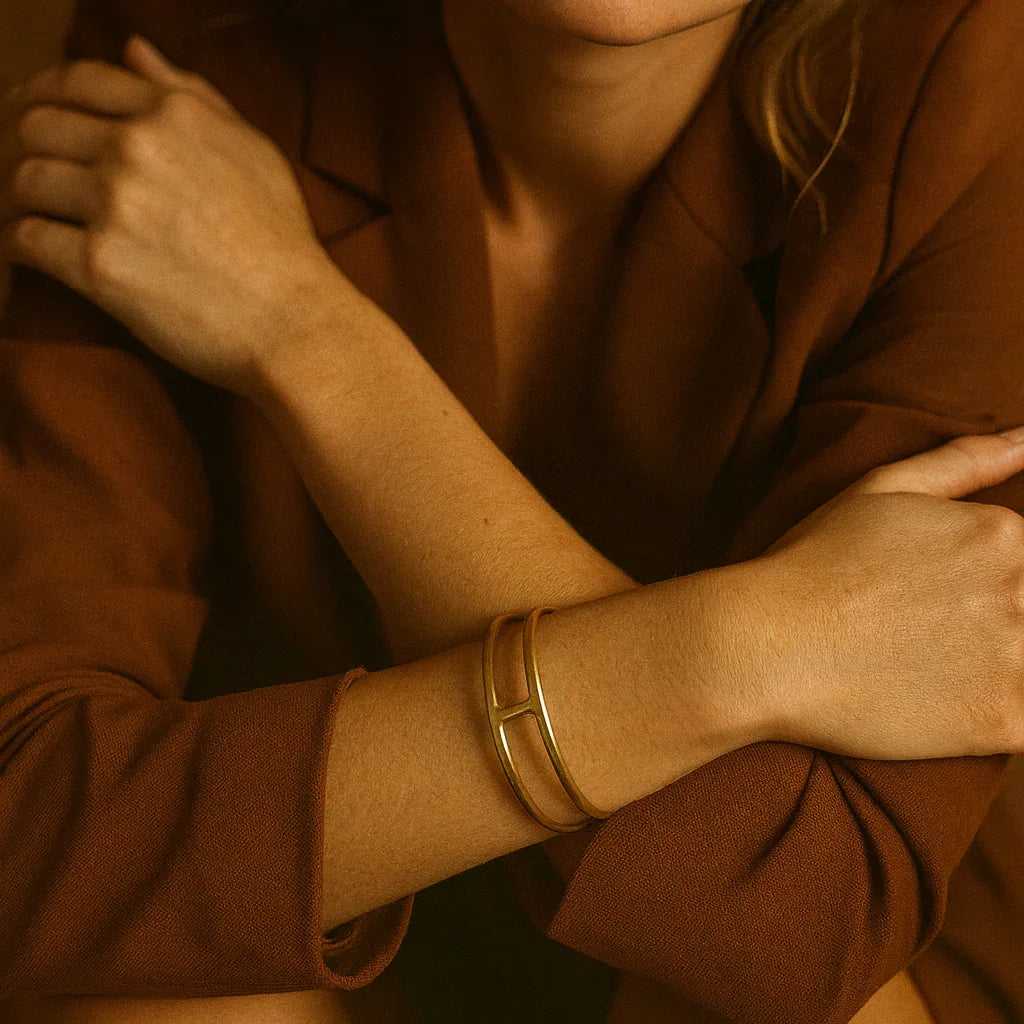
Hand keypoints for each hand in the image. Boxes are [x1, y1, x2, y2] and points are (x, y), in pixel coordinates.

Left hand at [0, 36, 352, 392]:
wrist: (293, 320)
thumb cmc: (282, 241)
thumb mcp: (254, 150)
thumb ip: (194, 95)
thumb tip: (135, 51)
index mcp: (174, 115)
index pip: (80, 81)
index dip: (46, 93)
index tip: (34, 111)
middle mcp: (137, 149)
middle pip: (40, 127)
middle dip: (33, 149)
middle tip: (41, 177)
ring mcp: (114, 207)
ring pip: (28, 181)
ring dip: (30, 200)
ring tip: (44, 218)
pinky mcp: (98, 266)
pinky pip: (29, 240)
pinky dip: (25, 246)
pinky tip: (37, 254)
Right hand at [750, 428, 1023, 759]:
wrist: (764, 646)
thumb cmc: (812, 563)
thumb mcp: (881, 490)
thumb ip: (964, 460)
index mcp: (1002, 533)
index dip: (991, 586)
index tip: (943, 603)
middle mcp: (1022, 589)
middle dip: (995, 621)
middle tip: (927, 637)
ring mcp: (1018, 660)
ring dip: (1000, 668)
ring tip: (936, 672)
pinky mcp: (1002, 722)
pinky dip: (998, 718)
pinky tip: (946, 709)